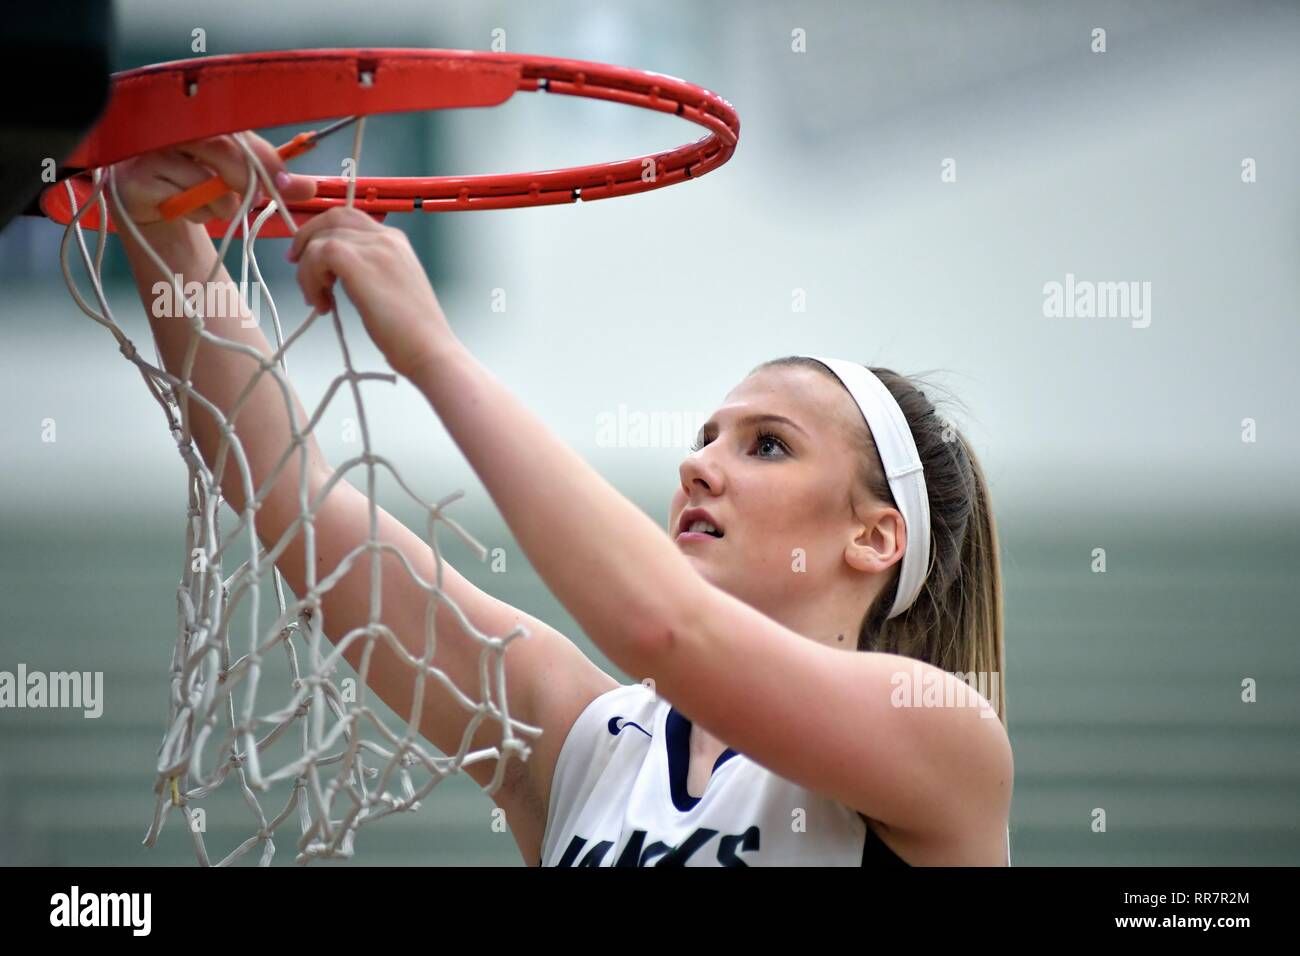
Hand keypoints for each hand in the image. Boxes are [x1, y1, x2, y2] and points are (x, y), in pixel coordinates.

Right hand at [110, 131, 316, 228]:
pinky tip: (184, 209)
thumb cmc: (194, 183)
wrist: (150, 207)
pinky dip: (195, 213)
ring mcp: (147, 152)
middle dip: (246, 182)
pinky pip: (181, 200)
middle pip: (221, 149)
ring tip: (210, 204)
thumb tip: (307, 187)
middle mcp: (167, 127)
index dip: (263, 156)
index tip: (285, 183)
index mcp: (193, 117)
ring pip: (204, 181)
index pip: (235, 128)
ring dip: (220, 204)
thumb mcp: (235, 177)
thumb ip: (269, 179)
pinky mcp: (135, 180)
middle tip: (254, 200)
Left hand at [287, 206, 459, 377]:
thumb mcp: (392, 289)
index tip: (309, 257)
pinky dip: (310, 278)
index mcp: (396, 242)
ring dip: (308, 269)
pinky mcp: (358, 262)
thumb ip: (369, 272)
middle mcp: (386, 237)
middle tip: (296, 266)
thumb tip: (335, 274)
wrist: (430, 349)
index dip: (323, 233)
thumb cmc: (412, 333)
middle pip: (332, 217)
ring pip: (320, 238)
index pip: (351, 219)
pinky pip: (318, 254)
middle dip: (307, 239)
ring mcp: (374, 247)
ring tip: (318, 301)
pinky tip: (322, 304)